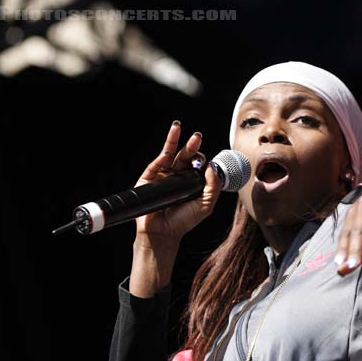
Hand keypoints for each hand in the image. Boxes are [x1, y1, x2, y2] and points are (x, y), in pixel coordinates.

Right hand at [130, 121, 221, 296]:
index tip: (208, 160)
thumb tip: (213, 166)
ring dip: (173, 140)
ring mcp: (162, 175)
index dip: (202, 159)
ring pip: (168, 154)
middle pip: (185, 156)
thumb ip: (213, 186)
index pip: (198, 163)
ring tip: (177, 126)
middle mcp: (177, 175)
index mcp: (191, 180)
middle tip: (198, 136)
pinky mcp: (148, 179)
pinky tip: (167, 151)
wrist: (163, 234)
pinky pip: (155, 165)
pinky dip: (161, 157)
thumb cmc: (184, 221)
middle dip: (191, 145)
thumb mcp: (205, 204)